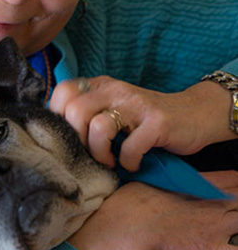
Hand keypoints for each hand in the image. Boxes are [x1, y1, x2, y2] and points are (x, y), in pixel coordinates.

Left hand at [49, 76, 234, 170]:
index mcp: (100, 85)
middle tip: (90, 154)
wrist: (193, 114)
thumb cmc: (143, 119)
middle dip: (77, 140)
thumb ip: (88, 113)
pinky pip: (130, 146)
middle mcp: (115, 89)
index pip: (63, 92)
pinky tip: (133, 163)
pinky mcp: (157, 121)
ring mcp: (136, 104)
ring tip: (111, 162)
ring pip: (99, 127)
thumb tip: (55, 135)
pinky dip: (128, 162)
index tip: (68, 138)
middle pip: (75, 110)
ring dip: (101, 153)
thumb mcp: (112, 108)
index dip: (58, 117)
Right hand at [68, 171, 237, 249]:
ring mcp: (215, 227)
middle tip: (232, 203)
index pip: (230, 180)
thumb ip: (165, 182)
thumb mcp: (147, 181)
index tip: (234, 187)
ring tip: (230, 224)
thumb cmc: (130, 205)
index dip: (235, 184)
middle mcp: (210, 204)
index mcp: (195, 184)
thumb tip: (163, 177)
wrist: (127, 230)